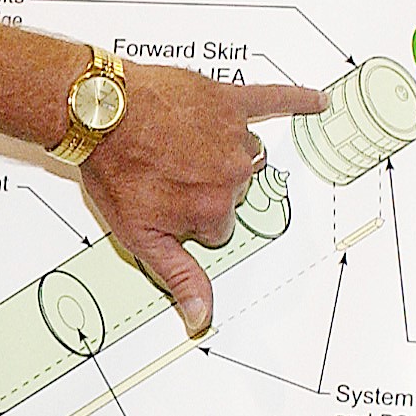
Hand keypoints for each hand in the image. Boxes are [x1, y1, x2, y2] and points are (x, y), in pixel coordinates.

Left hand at [78, 66, 322, 335]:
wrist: (99, 113)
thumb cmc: (115, 169)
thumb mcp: (139, 237)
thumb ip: (179, 276)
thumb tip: (203, 316)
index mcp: (214, 208)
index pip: (218, 227)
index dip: (189, 216)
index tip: (166, 201)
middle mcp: (232, 172)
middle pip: (232, 191)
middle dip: (204, 185)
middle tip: (165, 170)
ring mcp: (233, 134)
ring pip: (243, 155)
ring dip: (220, 153)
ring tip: (181, 143)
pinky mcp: (229, 100)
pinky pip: (272, 99)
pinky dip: (296, 99)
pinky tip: (317, 102)